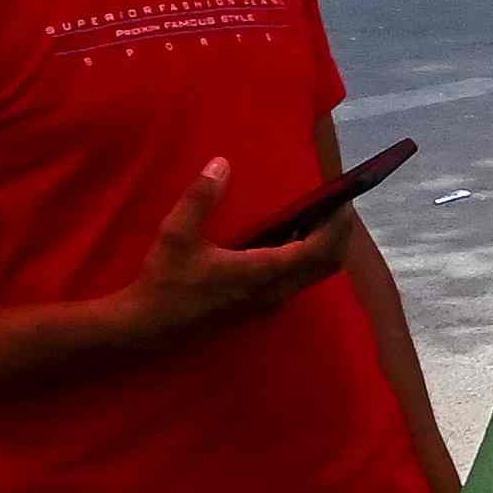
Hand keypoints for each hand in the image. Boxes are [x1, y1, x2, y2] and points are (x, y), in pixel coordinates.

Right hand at [106, 159, 347, 356]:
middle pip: (327, 264)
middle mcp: (276, 291)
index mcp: (264, 272)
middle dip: (337, 234)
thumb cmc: (166, 282)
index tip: (340, 201)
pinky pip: (297, 280)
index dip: (337, 226)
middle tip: (332, 205)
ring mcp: (270, 302)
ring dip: (322, 246)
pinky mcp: (260, 306)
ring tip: (313, 216)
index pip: (319, 250)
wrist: (151, 327)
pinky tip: (286, 237)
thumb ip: (202, 198)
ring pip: (313, 275)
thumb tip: (221, 164)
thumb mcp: (177, 233)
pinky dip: (305, 258)